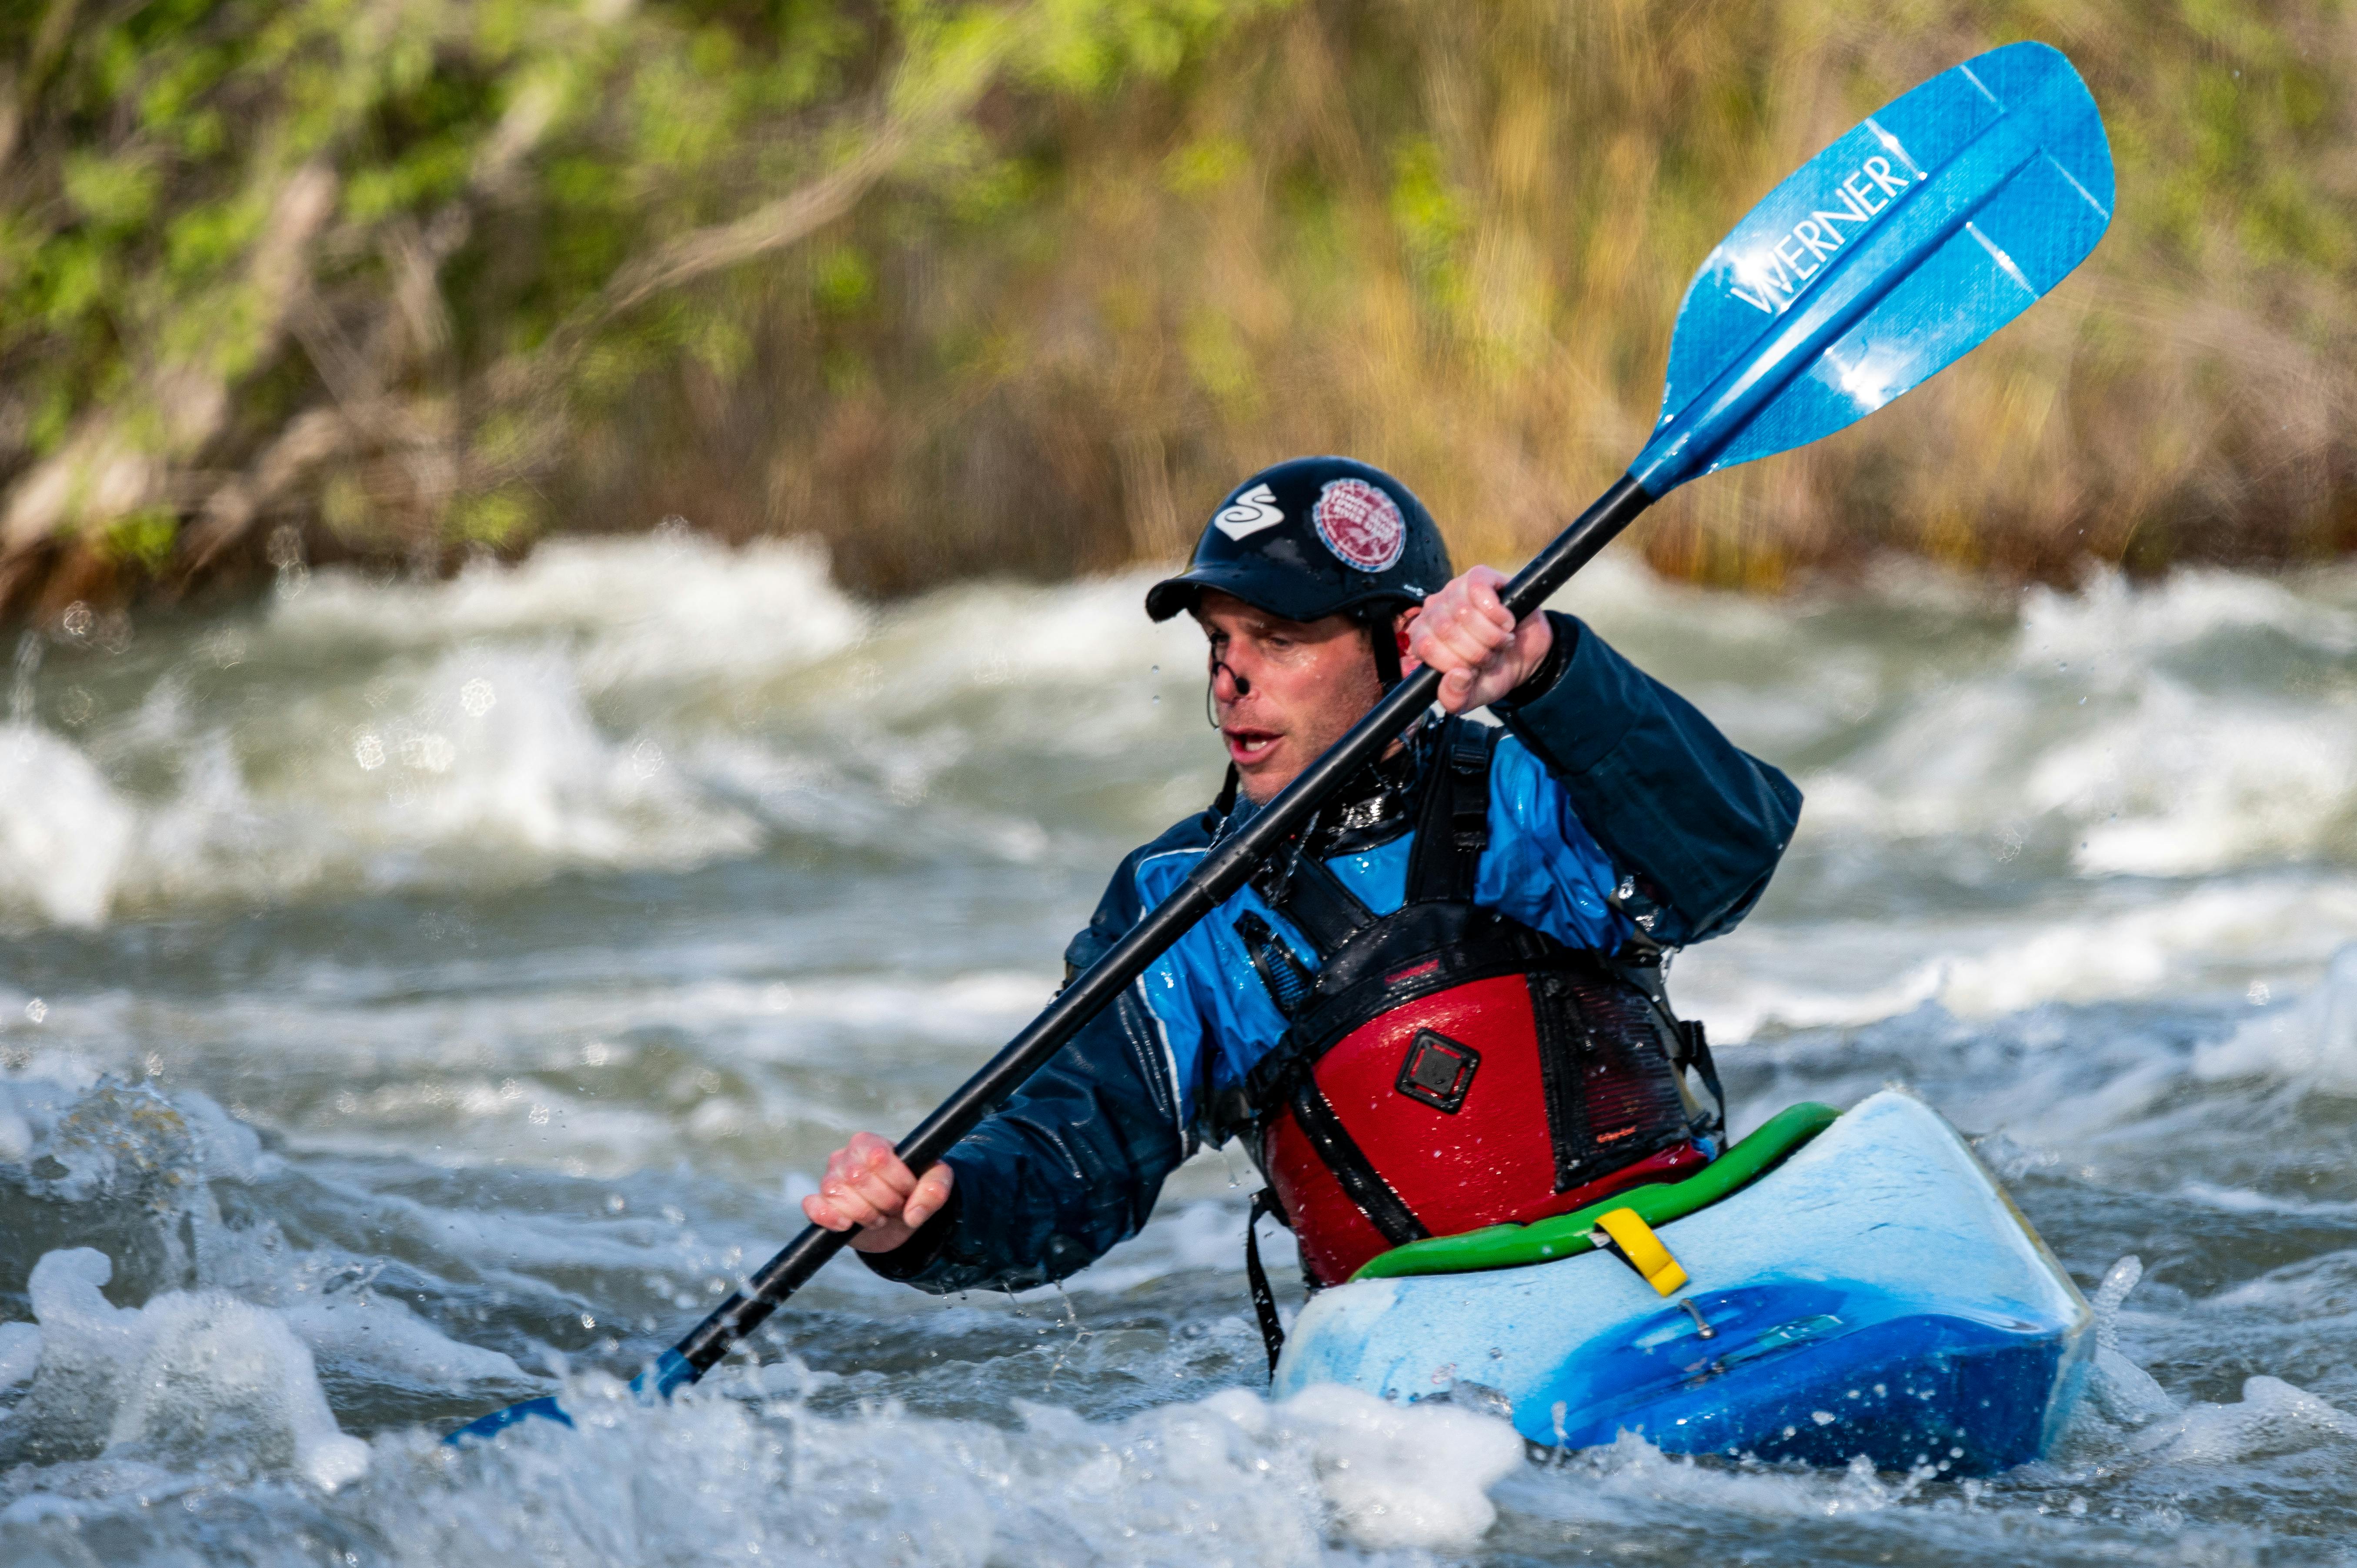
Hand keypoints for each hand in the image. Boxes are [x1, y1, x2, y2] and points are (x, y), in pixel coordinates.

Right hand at [800, 1131, 953, 1253]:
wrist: (897, 1218)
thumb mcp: (935, 1184)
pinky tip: (848, 1225)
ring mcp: (829, 1181)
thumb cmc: (912, 1191)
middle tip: (895, 1207)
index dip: (897, 1179)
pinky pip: (814, 1207)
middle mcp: (844, 1157)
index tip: (908, 1190)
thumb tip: (914, 1214)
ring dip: (865, 1214)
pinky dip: (831, 1218)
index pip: (877, 1157)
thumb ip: (935, 1190)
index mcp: (869, 1143)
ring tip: (878, 1216)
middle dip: (884, 1200)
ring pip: (838, 1194)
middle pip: (857, 1177)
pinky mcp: (820, 1206)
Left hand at [1404, 565, 1552, 713]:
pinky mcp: (1478, 577)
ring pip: (1464, 612)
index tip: (1473, 671)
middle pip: (1446, 631)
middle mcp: (1433, 611)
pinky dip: (1498, 614)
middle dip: (1476, 653)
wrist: (1526, 653)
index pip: (1425, 646)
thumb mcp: (1473, 695)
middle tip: (1491, 657)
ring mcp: (1454, 590)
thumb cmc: (1493, 670)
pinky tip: (1507, 621)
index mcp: (1424, 638)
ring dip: (1491, 635)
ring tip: (1502, 641)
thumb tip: (1455, 678)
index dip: (1454, 663)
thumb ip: (1455, 698)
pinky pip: (1479, 591)